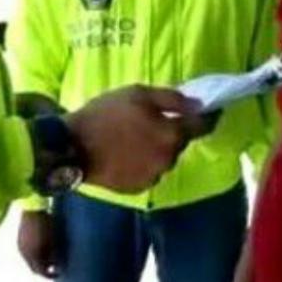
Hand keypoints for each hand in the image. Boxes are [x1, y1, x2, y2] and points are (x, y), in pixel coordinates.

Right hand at [17, 211, 58, 277]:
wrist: (32, 209)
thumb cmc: (46, 224)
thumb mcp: (52, 240)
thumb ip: (53, 255)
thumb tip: (55, 265)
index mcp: (33, 255)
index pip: (41, 272)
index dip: (51, 274)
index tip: (59, 272)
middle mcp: (24, 254)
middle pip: (34, 269)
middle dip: (44, 270)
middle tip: (55, 268)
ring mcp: (20, 248)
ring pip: (29, 261)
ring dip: (38, 263)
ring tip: (49, 258)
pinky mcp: (19, 241)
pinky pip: (26, 254)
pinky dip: (33, 256)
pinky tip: (41, 249)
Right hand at [65, 85, 210, 193]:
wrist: (71, 147)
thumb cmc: (105, 114)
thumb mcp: (138, 94)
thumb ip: (173, 99)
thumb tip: (199, 104)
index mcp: (172, 135)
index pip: (202, 126)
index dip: (207, 116)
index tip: (209, 110)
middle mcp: (168, 159)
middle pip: (179, 142)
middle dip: (170, 131)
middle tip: (149, 120)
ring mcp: (153, 176)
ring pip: (163, 158)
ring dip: (155, 148)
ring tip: (131, 137)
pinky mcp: (137, 188)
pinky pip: (147, 171)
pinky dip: (141, 162)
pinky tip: (123, 153)